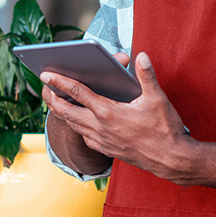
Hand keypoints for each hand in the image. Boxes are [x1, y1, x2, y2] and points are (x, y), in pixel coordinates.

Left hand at [42, 52, 195, 181]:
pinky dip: (77, 127)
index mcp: (108, 112)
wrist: (171, 160)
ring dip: (61, 113)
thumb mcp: (157, 99)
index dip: (59, 82)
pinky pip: (84, 137)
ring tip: (55, 102)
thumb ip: (146, 75)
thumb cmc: (165, 130)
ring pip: (73, 125)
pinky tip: (80, 122)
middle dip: (51, 99)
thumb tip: (141, 56)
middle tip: (43, 88)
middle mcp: (100, 127)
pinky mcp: (107, 150)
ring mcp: (102, 141)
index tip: (45, 74)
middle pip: (66, 112)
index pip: (77, 93)